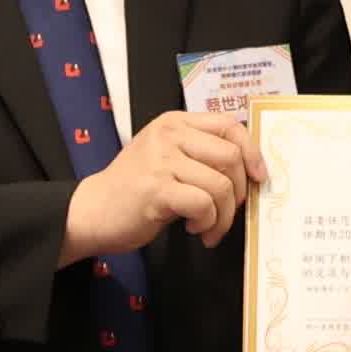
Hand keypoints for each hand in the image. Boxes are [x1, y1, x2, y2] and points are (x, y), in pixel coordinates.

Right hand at [64, 111, 263, 262]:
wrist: (93, 211)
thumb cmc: (133, 189)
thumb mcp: (166, 156)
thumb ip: (199, 153)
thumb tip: (247, 167)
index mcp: (174, 123)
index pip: (229, 125)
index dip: (252, 151)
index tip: (257, 176)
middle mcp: (169, 135)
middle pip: (230, 155)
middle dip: (238, 191)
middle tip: (228, 211)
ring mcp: (162, 160)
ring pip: (220, 185)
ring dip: (223, 216)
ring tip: (207, 227)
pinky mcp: (157, 189)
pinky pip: (203, 205)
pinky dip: (207, 223)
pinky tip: (192, 228)